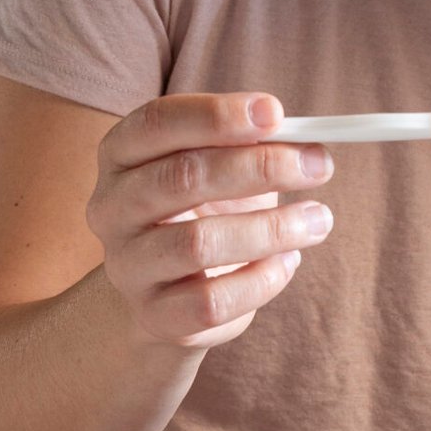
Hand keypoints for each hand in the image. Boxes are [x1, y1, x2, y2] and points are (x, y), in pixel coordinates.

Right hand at [89, 92, 333, 350]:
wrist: (168, 293)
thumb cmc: (205, 211)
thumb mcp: (222, 168)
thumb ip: (254, 146)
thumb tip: (308, 146)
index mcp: (122, 155)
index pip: (157, 122)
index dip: (216, 115)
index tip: (276, 113)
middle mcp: (111, 208)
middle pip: (182, 177)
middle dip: (260, 167)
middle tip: (318, 166)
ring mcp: (127, 266)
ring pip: (199, 243)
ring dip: (272, 229)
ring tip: (318, 220)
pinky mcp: (154, 317)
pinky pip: (213, 300)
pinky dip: (263, 279)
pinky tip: (288, 262)